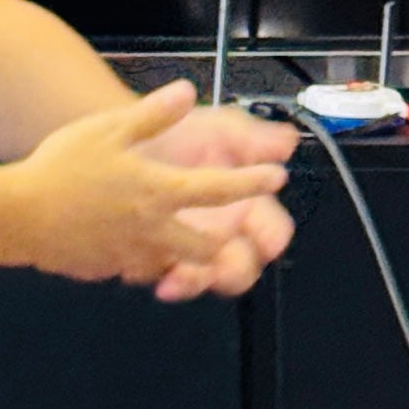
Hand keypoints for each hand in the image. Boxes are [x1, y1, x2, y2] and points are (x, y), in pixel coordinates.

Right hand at [9, 81, 287, 288]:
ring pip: (175, 265)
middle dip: (226, 243)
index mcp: (158, 192)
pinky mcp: (109, 269)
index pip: (219, 189)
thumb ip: (152, 115)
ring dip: (187, 258)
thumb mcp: (107, 129)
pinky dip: (147, 263)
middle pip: (207, 248)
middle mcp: (153, 229)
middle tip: (232, 231)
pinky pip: (139, 270)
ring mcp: (132, 254)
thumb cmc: (59, 169)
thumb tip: (184, 93)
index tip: (275, 178)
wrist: (17, 216)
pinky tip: (134, 246)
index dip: (252, 183)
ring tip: (184, 242)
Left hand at [140, 100, 299, 302]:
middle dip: (235, 270)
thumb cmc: (177, 136)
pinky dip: (158, 276)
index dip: (272, 237)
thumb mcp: (217, 128)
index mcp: (245, 204)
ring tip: (178, 277)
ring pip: (203, 278)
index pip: (272, 231)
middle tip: (223, 266)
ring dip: (193, 280)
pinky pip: (162, 277)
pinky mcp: (153, 258)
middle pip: (243, 265)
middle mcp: (221, 231)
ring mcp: (188, 248)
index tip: (267, 240)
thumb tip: (287, 140)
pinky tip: (147, 271)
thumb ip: (252, 138)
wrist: (121, 141)